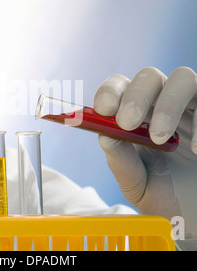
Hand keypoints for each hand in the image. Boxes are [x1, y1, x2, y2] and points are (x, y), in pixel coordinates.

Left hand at [93, 67, 196, 248]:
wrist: (196, 214)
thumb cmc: (167, 196)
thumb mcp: (138, 185)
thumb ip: (122, 162)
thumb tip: (104, 135)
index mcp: (136, 117)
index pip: (119, 88)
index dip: (110, 92)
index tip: (103, 109)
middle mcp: (162, 106)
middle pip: (148, 76)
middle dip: (135, 96)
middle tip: (127, 123)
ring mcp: (192, 108)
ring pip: (183, 77)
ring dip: (167, 103)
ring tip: (159, 137)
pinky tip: (195, 149)